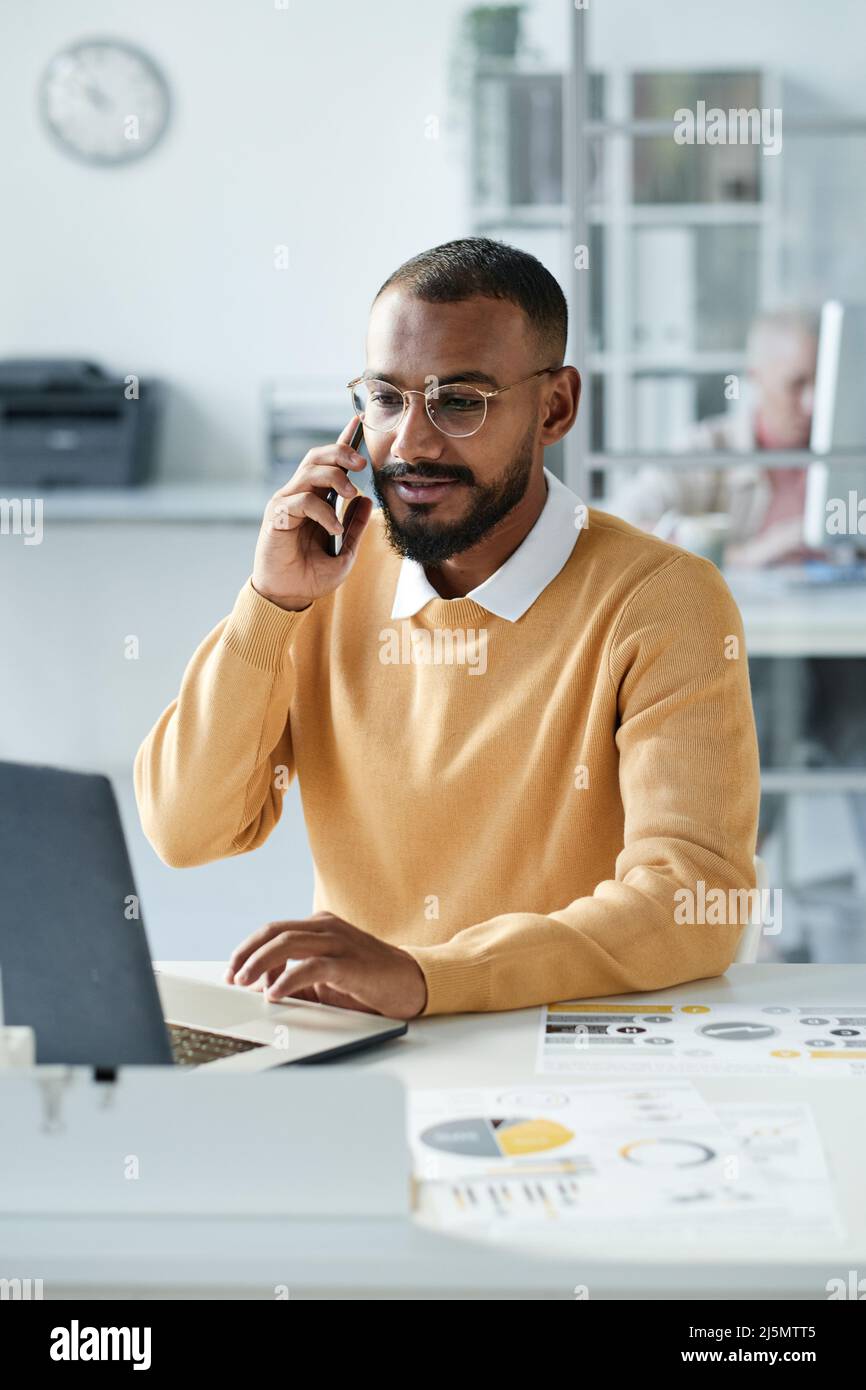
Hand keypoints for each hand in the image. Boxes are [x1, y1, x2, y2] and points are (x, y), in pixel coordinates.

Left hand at [224, 911, 428, 1019]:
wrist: (412, 983)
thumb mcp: (326, 978)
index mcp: (320, 927)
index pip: (273, 930)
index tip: (232, 970)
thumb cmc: (368, 981)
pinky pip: (312, 967)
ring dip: (260, 963)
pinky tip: (275, 993)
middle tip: (233, 978)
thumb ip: (297, 979)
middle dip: (247, 954)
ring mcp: (340, 943)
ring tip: (246, 983)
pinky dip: (288, 979)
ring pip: (288, 943)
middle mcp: (327, 928)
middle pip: (275, 932)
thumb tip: (262, 990)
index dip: (247, 948)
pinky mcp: (351, 964)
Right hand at [251, 417, 373, 610]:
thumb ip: (354, 527)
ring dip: (335, 477)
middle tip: (362, 464)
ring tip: (351, 495)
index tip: (358, 422)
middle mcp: (299, 495)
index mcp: (315, 499)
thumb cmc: (311, 576)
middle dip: (341, 452)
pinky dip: (324, 512)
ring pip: (310, 471)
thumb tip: (366, 500)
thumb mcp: (344, 552)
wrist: (289, 597)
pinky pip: (302, 501)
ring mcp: (286, 503)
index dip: (342, 441)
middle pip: (318, 456)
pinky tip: (333, 530)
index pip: (329, 463)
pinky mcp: (277, 516)